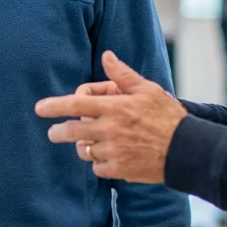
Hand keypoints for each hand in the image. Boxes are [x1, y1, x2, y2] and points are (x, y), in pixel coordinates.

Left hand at [36, 52, 186, 183]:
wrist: (186, 149)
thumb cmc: (167, 116)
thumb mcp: (147, 89)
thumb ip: (122, 74)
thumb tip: (106, 56)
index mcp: (114, 107)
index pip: (76, 104)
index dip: (54, 106)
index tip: (40, 108)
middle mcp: (110, 130)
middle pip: (71, 132)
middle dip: (58, 132)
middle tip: (54, 133)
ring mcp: (113, 151)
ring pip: (84, 151)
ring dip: (83, 147)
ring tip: (90, 143)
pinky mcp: (119, 170)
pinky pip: (97, 168)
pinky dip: (99, 163)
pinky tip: (109, 156)